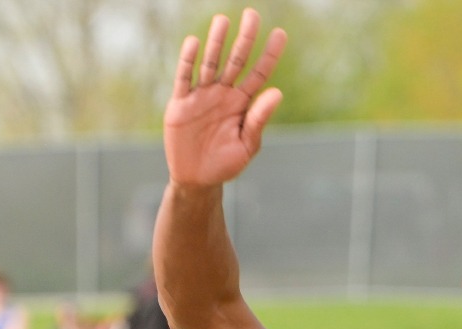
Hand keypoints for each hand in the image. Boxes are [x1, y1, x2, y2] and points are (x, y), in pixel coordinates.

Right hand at [165, 9, 287, 187]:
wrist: (198, 179)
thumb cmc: (226, 163)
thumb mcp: (246, 144)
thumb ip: (258, 119)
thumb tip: (276, 93)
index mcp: (242, 103)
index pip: (259, 73)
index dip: (269, 54)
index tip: (280, 34)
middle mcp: (223, 94)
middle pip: (236, 61)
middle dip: (244, 39)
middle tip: (252, 14)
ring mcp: (202, 96)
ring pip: (210, 64)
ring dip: (216, 43)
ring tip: (223, 20)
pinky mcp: (181, 104)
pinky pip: (185, 79)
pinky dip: (189, 61)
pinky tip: (194, 42)